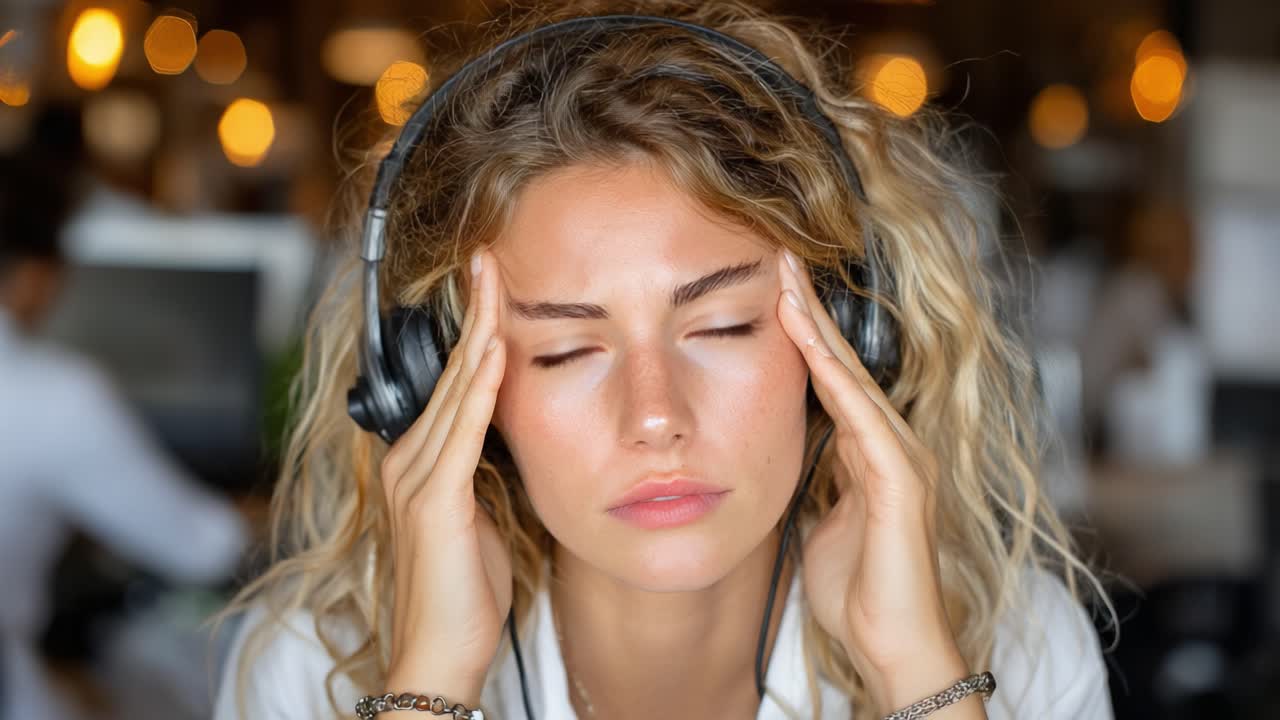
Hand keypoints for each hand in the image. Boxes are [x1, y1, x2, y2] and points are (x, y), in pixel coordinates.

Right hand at [380, 251, 510, 701]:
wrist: (440, 654)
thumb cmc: (463, 594)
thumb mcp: (477, 519)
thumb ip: (481, 475)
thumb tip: (506, 441)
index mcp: (418, 465)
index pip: (449, 385)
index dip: (470, 334)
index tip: (490, 288)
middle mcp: (408, 463)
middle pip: (448, 375)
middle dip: (472, 315)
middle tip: (488, 261)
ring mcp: (416, 480)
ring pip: (454, 393)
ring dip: (478, 336)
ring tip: (493, 284)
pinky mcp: (436, 503)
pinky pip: (462, 434)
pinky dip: (479, 390)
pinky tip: (495, 353)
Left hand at [776, 250, 979, 715]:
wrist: (891, 643)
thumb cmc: (855, 587)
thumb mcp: (819, 516)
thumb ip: (812, 477)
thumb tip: (774, 449)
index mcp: (867, 450)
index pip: (829, 376)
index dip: (802, 330)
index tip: (770, 284)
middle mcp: (889, 443)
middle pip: (843, 362)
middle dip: (810, 309)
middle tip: (779, 257)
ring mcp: (900, 459)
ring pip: (853, 379)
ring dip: (818, 329)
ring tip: (787, 281)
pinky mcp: (901, 483)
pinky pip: (863, 420)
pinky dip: (837, 380)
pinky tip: (811, 349)